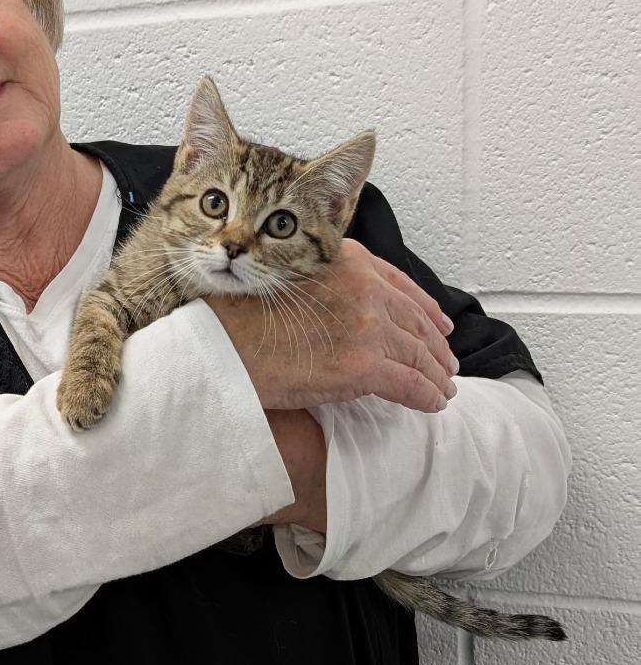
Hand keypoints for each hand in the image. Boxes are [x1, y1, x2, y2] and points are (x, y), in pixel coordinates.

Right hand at [206, 238, 458, 413]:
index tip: (438, 322)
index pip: (399, 284)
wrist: (220, 347)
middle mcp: (363, 287)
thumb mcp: (286, 277)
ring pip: (417, 352)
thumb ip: (325, 285)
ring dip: (434, 373)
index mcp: (345, 260)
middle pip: (414, 319)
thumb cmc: (239, 318)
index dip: (424, 307)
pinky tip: (431, 404)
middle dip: (434, 344)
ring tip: (442, 386)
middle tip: (445, 362)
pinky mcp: (364, 365)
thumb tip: (346, 312)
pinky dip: (426, 396)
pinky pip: (410, 383)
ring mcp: (366, 325)